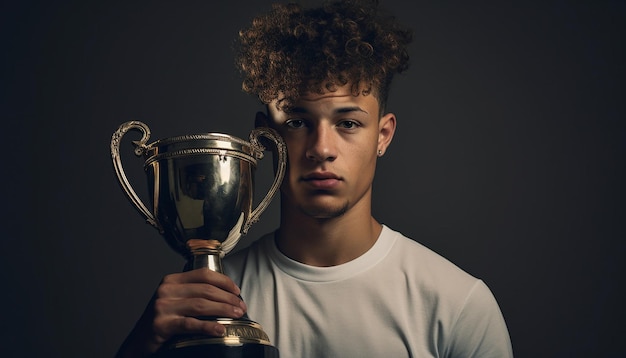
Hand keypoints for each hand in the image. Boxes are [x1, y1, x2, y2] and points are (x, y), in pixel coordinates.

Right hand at [116, 268, 246, 356]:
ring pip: (201, 305)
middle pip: (205, 290)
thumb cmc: (163, 320)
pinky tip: (220, 330)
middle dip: (228, 298)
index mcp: (172, 280)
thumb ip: (194, 293)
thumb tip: (226, 295)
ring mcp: (163, 307)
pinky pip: (191, 324)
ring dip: (223, 310)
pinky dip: (208, 327)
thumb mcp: (175, 300)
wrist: (140, 341)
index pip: (204, 274)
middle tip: (241, 307)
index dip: (224, 281)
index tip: (237, 291)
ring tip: (236, 315)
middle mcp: (166, 290)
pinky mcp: (162, 324)